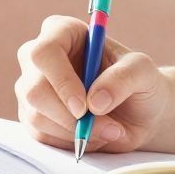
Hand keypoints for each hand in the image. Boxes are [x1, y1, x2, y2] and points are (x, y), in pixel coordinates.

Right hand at [15, 14, 168, 153]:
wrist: (138, 114)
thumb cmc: (139, 83)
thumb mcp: (143, 72)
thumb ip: (123, 77)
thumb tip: (94, 102)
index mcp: (63, 32)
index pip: (44, 52)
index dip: (61, 81)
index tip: (85, 106)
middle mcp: (40, 58)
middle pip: (34, 89)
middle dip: (70, 116)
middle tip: (106, 126)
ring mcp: (32, 88)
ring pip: (36, 116)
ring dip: (77, 131)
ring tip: (110, 129)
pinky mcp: (33, 116)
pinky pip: (41, 136)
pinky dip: (71, 141)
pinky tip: (94, 135)